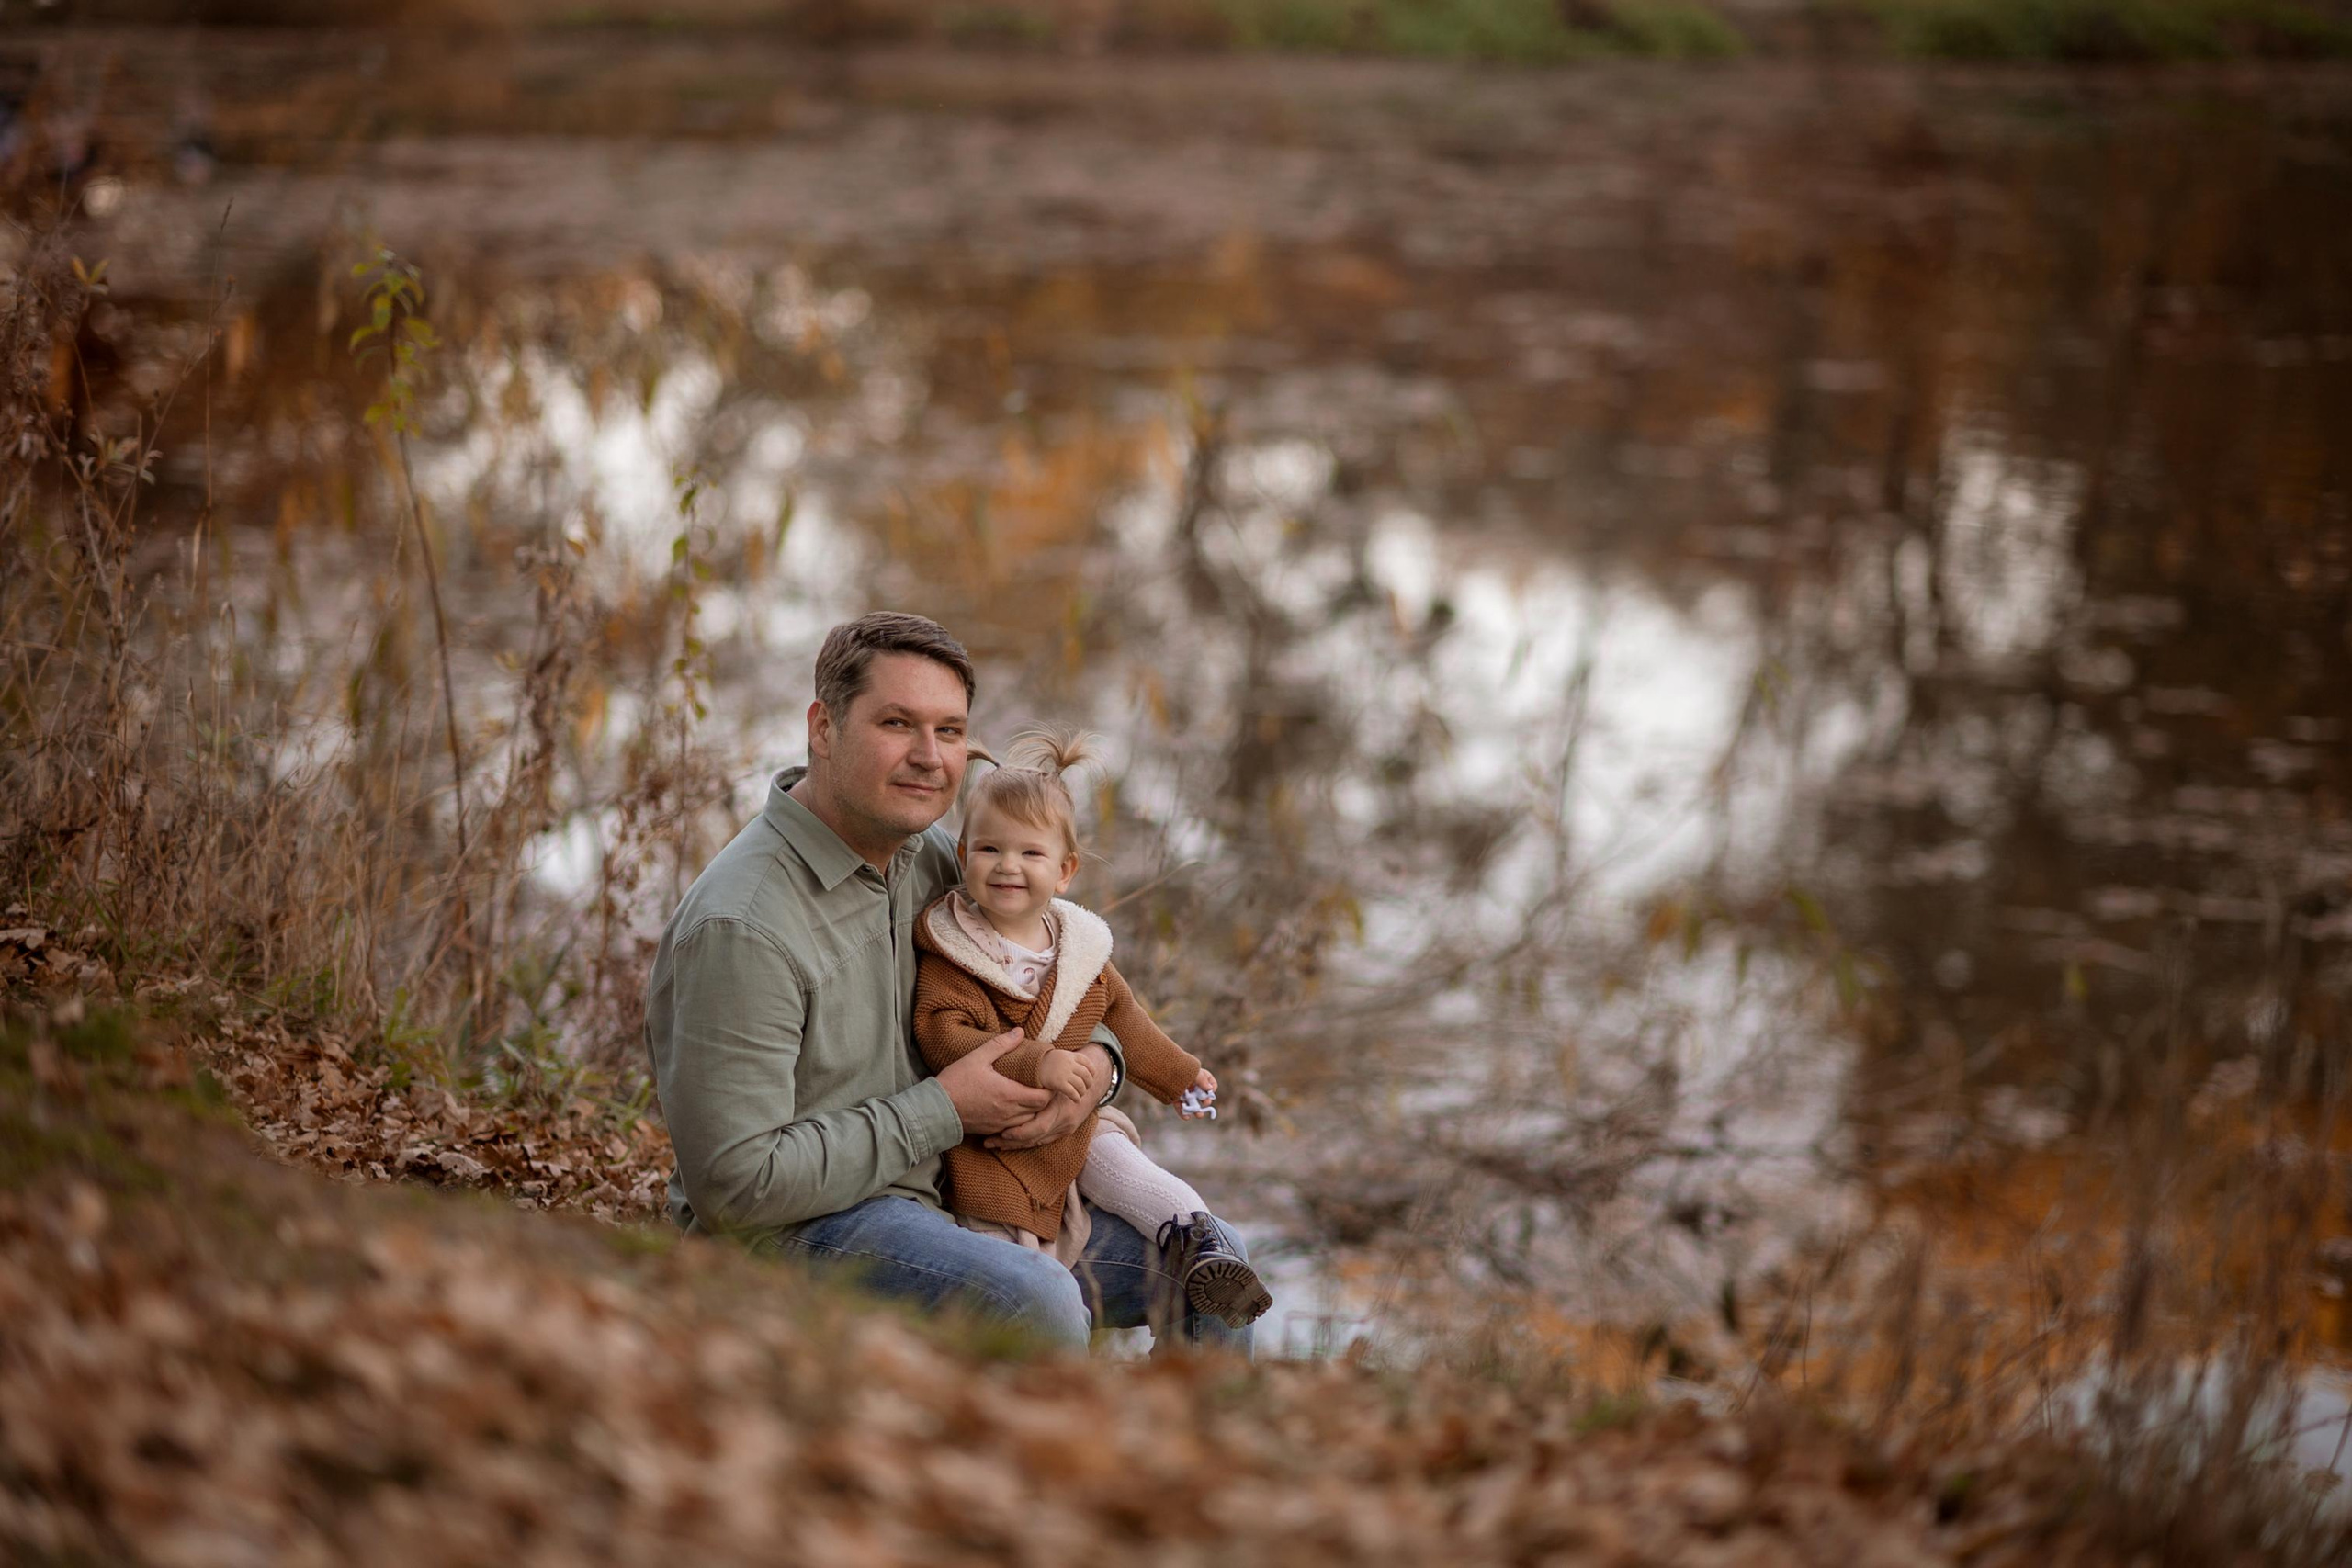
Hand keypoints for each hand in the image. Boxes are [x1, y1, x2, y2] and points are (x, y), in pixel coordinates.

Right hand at [937, 1029, 1052, 1135]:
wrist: (935, 1109)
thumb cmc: (956, 1082)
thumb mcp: (977, 1057)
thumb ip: (1001, 1044)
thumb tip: (1019, 1032)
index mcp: (1009, 1094)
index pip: (1043, 1098)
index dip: (1050, 1089)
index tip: (1047, 1079)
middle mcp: (1009, 1113)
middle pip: (1039, 1110)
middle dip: (1044, 1099)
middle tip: (1041, 1086)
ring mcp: (1001, 1124)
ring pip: (1028, 1121)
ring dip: (1032, 1110)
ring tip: (1029, 1096)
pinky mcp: (992, 1131)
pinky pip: (1014, 1128)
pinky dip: (1019, 1120)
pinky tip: (1013, 1108)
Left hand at [986, 1045, 1109, 1149]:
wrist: (1096, 1080)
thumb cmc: (1072, 1068)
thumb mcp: (1057, 1065)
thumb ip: (1035, 1062)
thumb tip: (1015, 1036)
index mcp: (1061, 1106)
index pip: (1037, 1127)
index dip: (1018, 1131)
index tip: (998, 1130)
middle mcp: (1064, 1120)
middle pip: (1034, 1138)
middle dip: (1011, 1142)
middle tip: (990, 1142)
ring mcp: (1065, 1127)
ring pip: (1037, 1142)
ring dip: (1014, 1145)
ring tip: (993, 1144)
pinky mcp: (1064, 1131)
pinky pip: (1042, 1141)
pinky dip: (1025, 1142)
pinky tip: (1008, 1143)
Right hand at [1036, 1049, 1090, 1102]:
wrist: (1030, 1065)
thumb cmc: (1045, 1062)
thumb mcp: (1060, 1056)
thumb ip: (1071, 1061)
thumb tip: (1083, 1070)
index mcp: (1071, 1055)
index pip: (1088, 1064)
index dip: (1092, 1072)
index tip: (1091, 1078)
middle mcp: (1069, 1063)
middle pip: (1087, 1075)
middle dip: (1089, 1084)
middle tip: (1085, 1089)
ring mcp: (1065, 1073)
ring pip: (1081, 1085)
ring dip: (1082, 1092)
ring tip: (1080, 1095)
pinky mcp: (1059, 1083)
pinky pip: (1073, 1092)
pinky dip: (1076, 1097)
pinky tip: (1076, 1100)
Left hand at [1180, 1067, 1217, 1118]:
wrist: (1163, 1070)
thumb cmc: (1181, 1068)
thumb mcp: (1194, 1073)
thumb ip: (1203, 1080)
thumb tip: (1210, 1089)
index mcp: (1200, 1077)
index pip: (1210, 1083)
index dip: (1211, 1089)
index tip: (1210, 1093)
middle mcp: (1193, 1085)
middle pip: (1202, 1096)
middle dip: (1205, 1102)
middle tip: (1206, 1104)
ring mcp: (1184, 1092)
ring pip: (1192, 1103)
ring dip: (1196, 1110)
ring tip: (1199, 1115)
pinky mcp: (1175, 1098)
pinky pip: (1180, 1107)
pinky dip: (1183, 1113)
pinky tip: (1186, 1117)